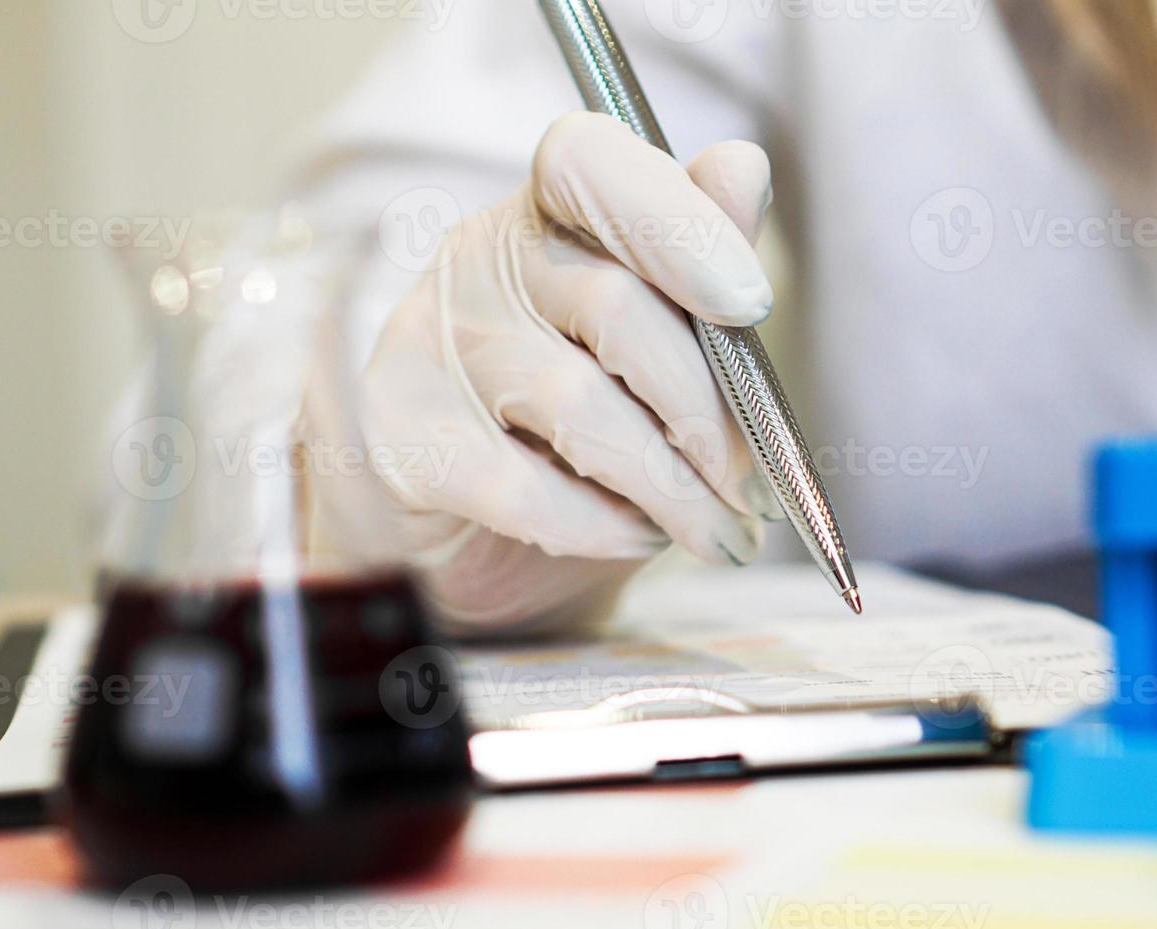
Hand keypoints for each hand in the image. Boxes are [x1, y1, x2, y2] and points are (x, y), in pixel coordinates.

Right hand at [360, 111, 780, 635]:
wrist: (477, 538)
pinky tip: (635, 535)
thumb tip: (742, 167)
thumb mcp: (663, 342)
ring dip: (670, 485)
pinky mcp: (399, 435)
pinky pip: (521, 486)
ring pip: (577, 403)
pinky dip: (600, 523)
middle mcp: (480, 258)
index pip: (590, 161)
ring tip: (718, 532)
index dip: (676, 222)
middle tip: (756, 487)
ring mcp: (428, 341)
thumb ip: (703, 257)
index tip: (749, 304)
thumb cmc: (587, 422)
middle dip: (708, 412)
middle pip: (614, 305)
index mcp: (551, 211)